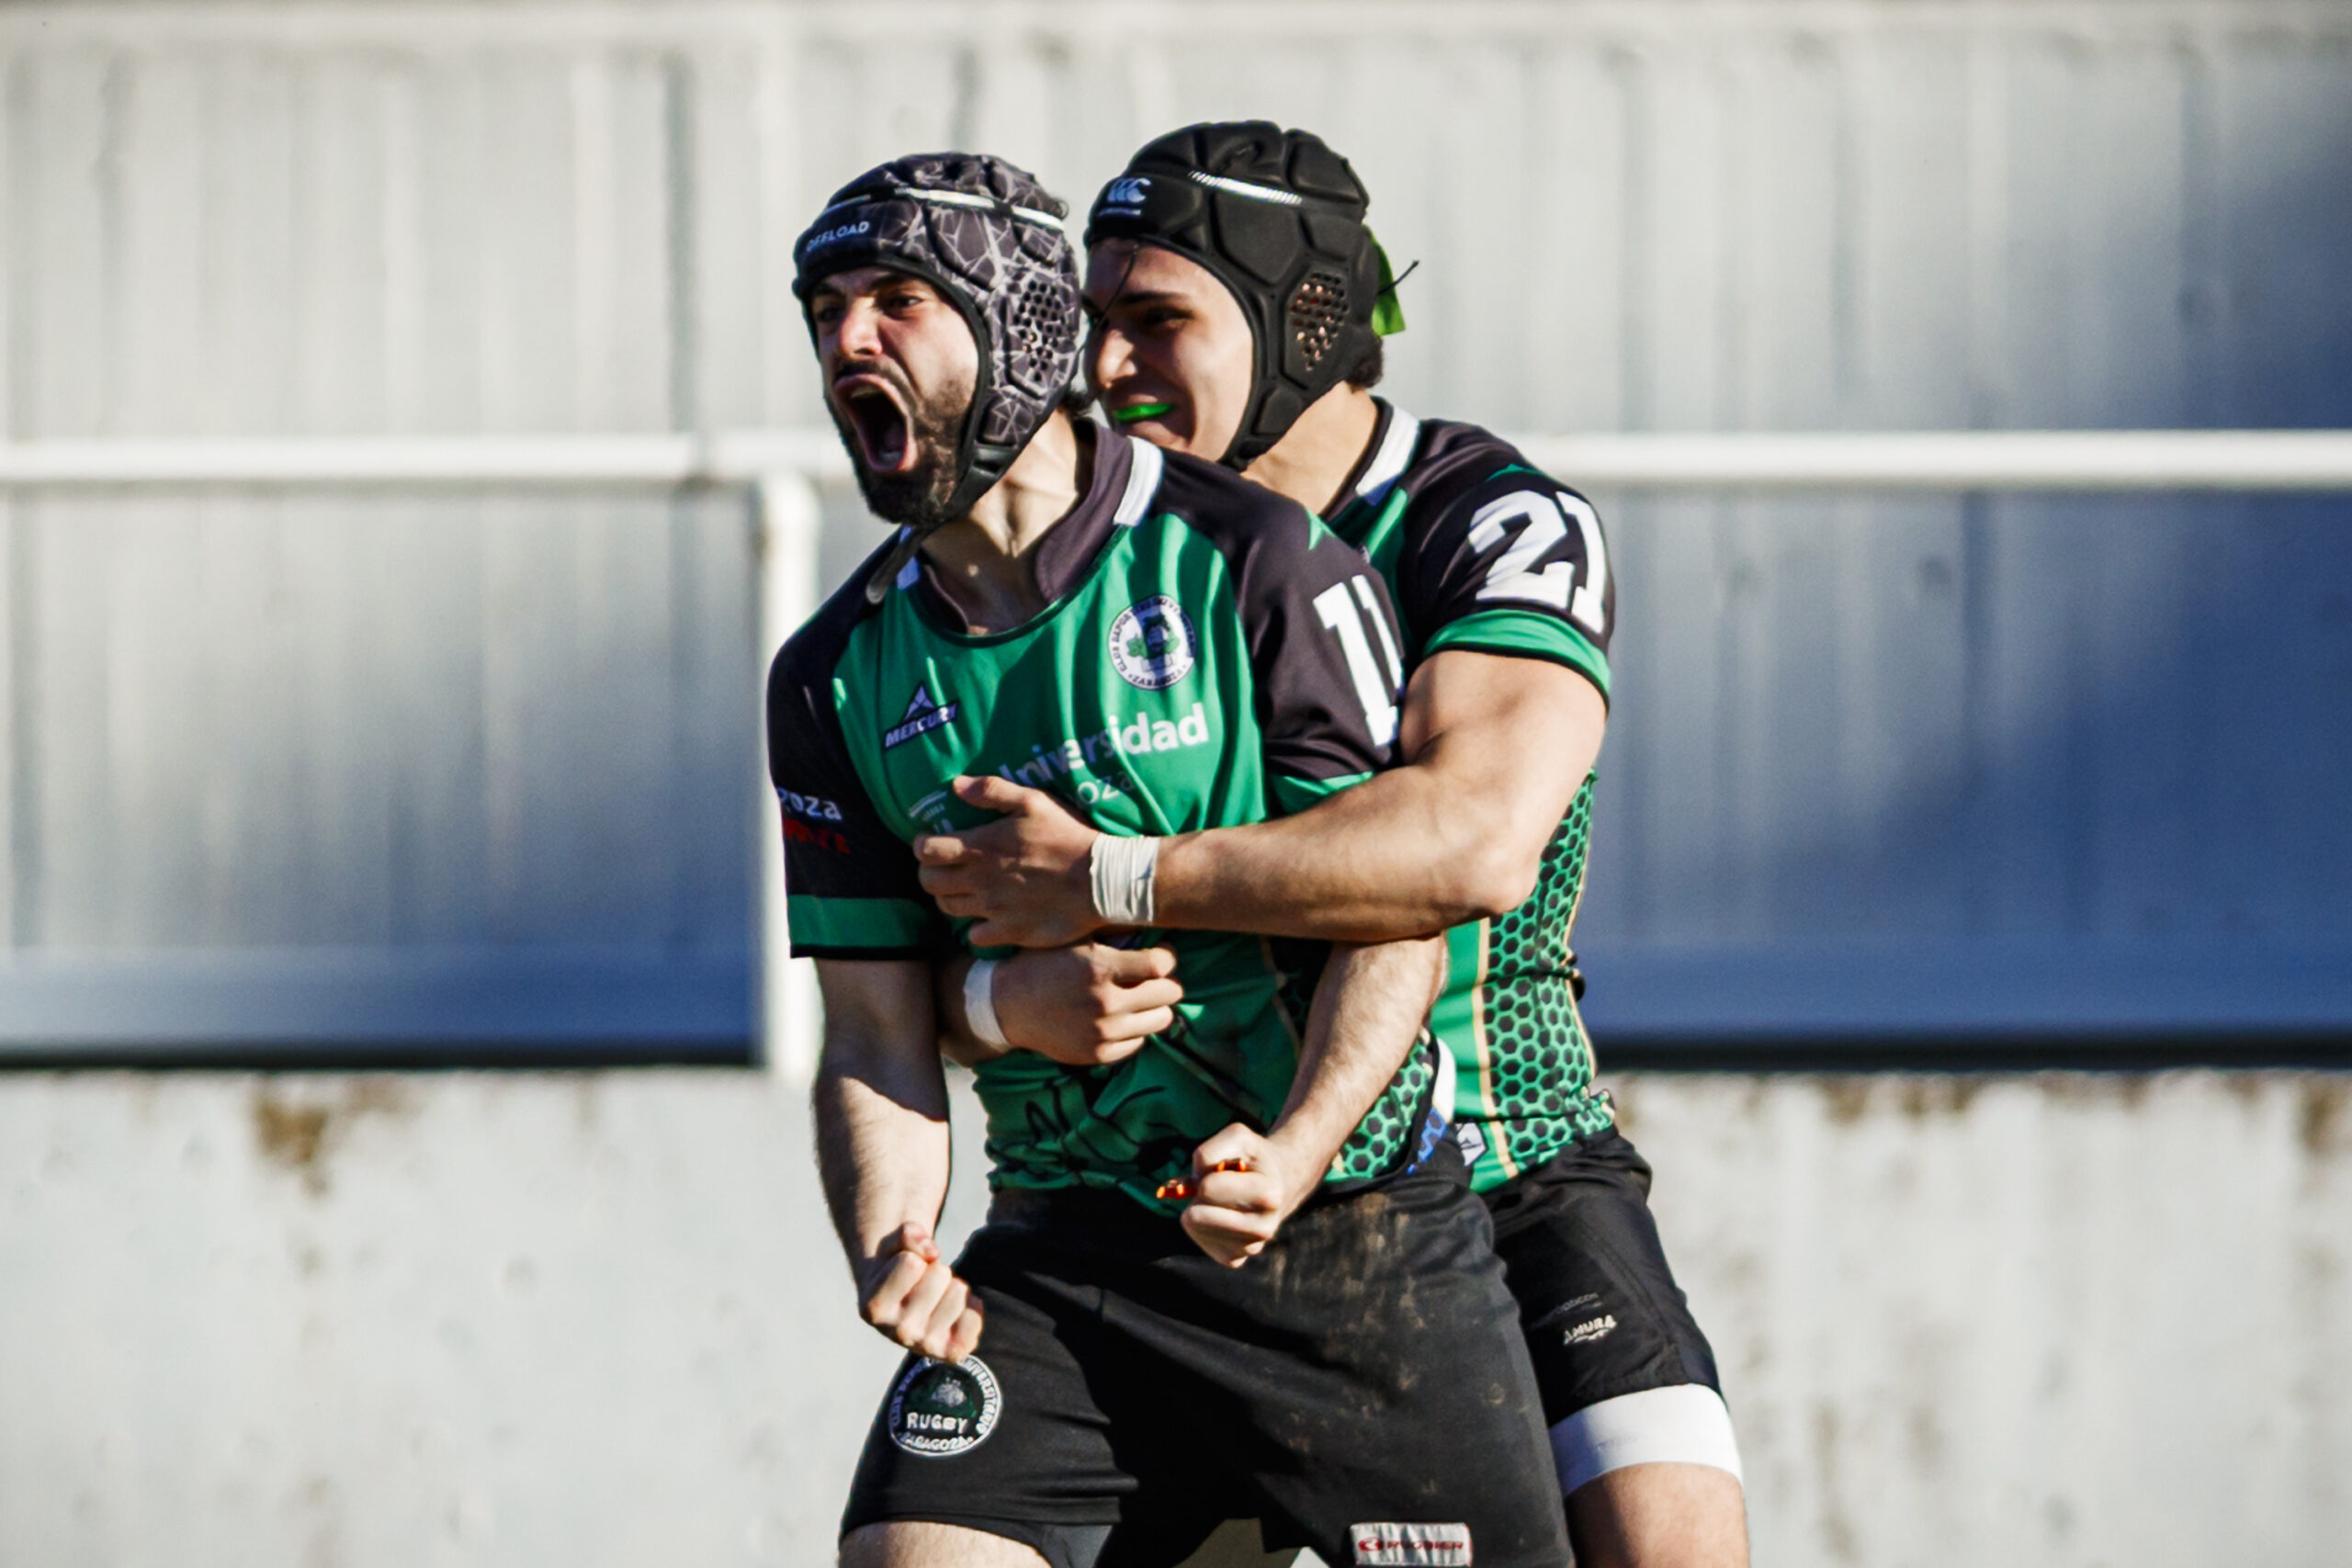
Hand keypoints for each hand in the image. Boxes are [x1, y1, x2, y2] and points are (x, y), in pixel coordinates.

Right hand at [857, 1221, 983, 1360]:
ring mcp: (926, 1345)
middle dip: (934, 1269)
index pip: (911, 1262)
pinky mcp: (951, 1352)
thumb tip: (933, 1251)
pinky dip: (971, 1305)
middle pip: (939, 1274)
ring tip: (935, 1297)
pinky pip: (976, 1316)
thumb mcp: (891, 1245)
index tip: (903, 1269)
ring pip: (960, 1291)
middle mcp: (897, 1333)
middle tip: (922, 1283)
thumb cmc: (895, 1269)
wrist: (905, 1307)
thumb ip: (907, 1234)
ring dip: (952, 1286)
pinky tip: (951, 1310)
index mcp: (873, 1308)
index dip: (911, 1255)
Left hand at [915, 776, 1104, 947]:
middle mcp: (980, 881)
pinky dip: (975, 928)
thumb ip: (992, 791)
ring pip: (948, 909)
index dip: (921, 846)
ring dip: (948, 898)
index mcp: (981, 848)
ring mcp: (993, 910)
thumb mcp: (1034, 801)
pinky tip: (987, 916)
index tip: (928, 841)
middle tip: (942, 867)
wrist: (1099, 880)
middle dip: (928, 873)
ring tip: (963, 889)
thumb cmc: (1068, 835)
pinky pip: (975, 937)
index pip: (927, 851)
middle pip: (930, 883)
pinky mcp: (1009, 932)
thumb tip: (955, 786)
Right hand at [995, 944, 1183, 1066]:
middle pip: (1169, 994)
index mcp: (1100, 968)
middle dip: (1164, 982)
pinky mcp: (1098, 1055)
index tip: (1161, 955)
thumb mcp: (1074, 939)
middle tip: (1150, 978)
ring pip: (1161, 1020)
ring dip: (1154, 1007)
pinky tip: (1119, 1017)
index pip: (1162, 965)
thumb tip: (1152, 922)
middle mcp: (1105, 1003)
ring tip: (1137, 998)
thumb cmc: (1043, 964)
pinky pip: (1139, 1042)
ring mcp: (1103, 1033)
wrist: (1007, 1006)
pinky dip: (1134, 1029)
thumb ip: (1114, 934)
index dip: (1167, 957)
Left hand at [1174, 1125, 1322, 1268]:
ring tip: (1222, 1198)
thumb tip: (1183, 1188)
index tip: (1223, 1169)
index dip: (1205, 1172)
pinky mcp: (1235, 1259)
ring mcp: (1250, 1248)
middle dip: (1199, 1194)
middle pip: (1196, 1214)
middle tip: (1220, 1185)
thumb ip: (1209, 1151)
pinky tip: (1220, 1214)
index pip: (1208, 1188)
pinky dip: (1201, 1224)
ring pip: (1194, 1227)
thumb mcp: (1238, 1137)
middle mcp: (1264, 1227)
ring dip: (1198, 1207)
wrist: (1281, 1183)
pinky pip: (1198, 1238)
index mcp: (1268, 1194)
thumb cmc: (1254, 1158)